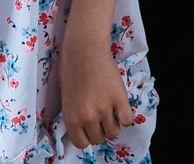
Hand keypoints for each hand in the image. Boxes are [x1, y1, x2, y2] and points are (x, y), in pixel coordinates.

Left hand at [59, 34, 134, 150]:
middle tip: (100, 118)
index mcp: (71, 119)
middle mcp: (87, 118)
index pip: (82, 143)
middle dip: (100, 130)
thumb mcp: (67, 99)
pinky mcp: (119, 98)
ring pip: (113, 132)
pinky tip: (120, 108)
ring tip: (110, 112)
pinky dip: (125, 117)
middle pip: (98, 139)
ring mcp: (104, 109)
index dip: (87, 136)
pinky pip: (127, 120)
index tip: (89, 129)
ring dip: (113, 124)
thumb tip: (86, 127)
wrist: (84, 49)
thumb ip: (76, 116)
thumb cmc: (71, 69)